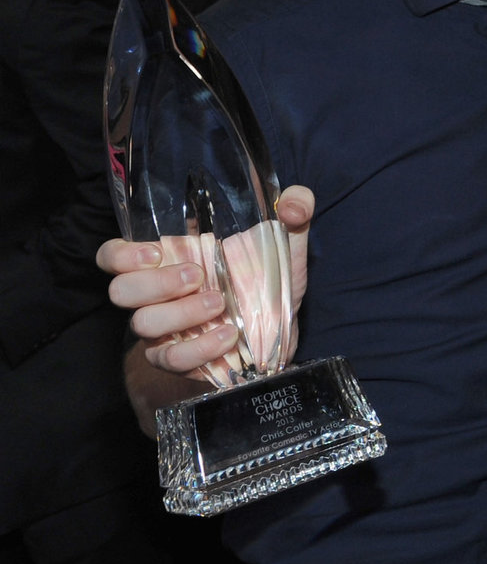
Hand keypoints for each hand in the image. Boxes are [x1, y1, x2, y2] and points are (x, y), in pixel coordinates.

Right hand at [97, 185, 315, 379]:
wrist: (281, 327)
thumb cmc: (267, 277)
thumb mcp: (285, 240)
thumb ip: (293, 209)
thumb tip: (296, 204)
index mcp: (167, 260)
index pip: (113, 255)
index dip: (121, 254)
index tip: (157, 251)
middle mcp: (155, 295)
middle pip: (121, 290)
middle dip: (156, 283)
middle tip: (199, 276)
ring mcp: (163, 330)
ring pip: (142, 324)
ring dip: (181, 314)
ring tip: (220, 304)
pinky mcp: (179, 358)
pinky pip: (171, 359)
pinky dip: (198, 349)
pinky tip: (227, 335)